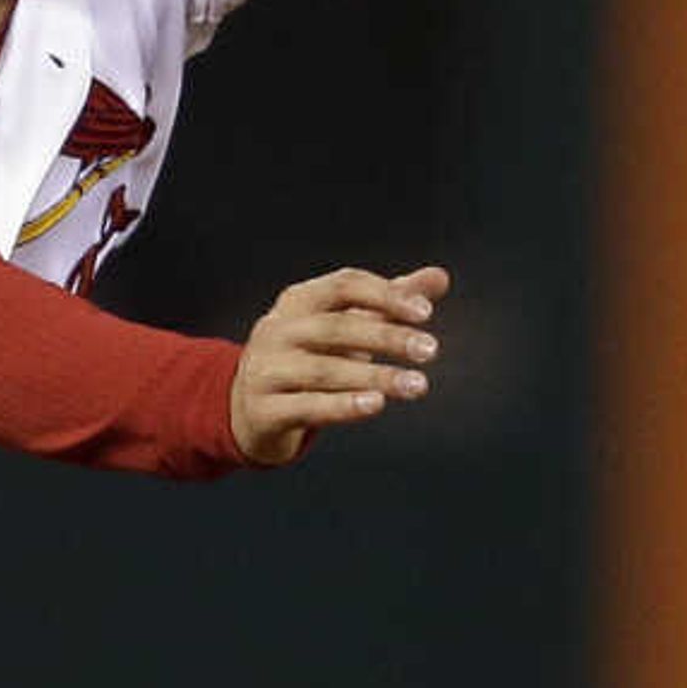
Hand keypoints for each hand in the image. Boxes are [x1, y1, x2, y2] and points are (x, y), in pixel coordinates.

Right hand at [232, 264, 449, 466]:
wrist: (248, 407)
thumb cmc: (307, 357)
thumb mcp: (344, 325)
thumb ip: (388, 302)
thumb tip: (439, 277)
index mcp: (298, 301)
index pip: (343, 285)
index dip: (385, 295)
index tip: (425, 311)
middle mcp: (277, 330)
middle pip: (335, 327)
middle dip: (387, 336)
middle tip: (430, 350)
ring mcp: (266, 370)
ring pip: (324, 370)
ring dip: (374, 376)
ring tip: (416, 385)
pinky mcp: (263, 410)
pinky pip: (306, 406)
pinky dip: (342, 405)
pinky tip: (375, 405)